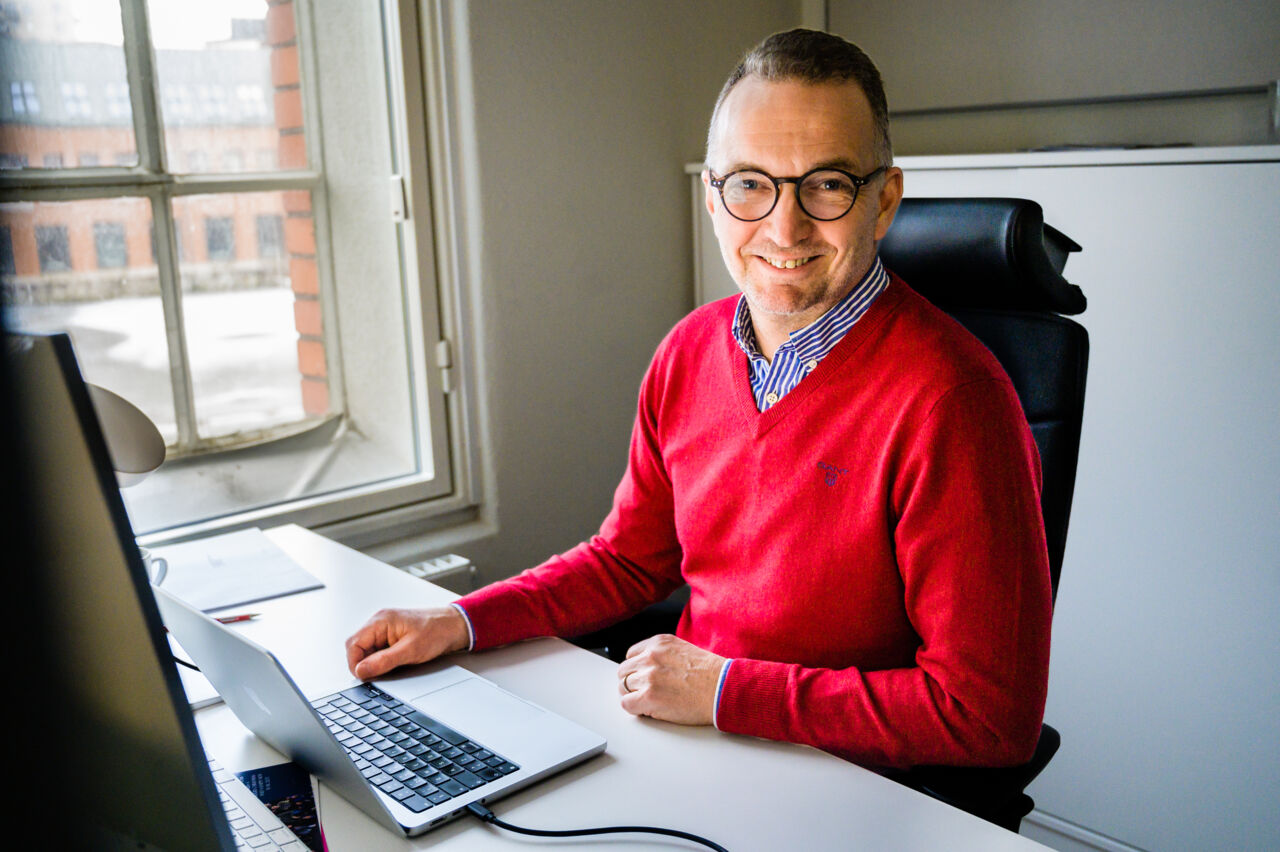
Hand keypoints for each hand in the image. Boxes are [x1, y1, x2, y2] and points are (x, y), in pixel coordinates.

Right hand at [345, 606, 469, 679]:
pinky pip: (377, 651)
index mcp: (380, 621)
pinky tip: (394, 663)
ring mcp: (384, 630)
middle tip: (378, 675)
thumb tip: (361, 671)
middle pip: (357, 647)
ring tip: (392, 666)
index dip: (354, 663)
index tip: (363, 676)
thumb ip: (384, 661)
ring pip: (366, 651)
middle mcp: (379, 623)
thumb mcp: (410, 650)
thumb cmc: (436, 631)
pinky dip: (381, 660)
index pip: (353, 644)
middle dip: (363, 664)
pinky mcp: (390, 637)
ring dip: (373, 663)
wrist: (454, 626)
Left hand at [616, 634, 725, 725]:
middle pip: (624, 671)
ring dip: (634, 696)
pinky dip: (635, 708)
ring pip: (623, 687)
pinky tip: (648, 709)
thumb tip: (647, 669)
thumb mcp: (682, 649)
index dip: (637, 669)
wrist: (723, 688)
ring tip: (651, 701)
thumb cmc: (710, 674)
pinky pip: (626, 703)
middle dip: (632, 682)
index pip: (631, 655)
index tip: (643, 677)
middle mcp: (650, 656)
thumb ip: (661, 655)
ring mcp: (648, 676)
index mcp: (658, 643)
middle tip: (645, 692)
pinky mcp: (649, 696)